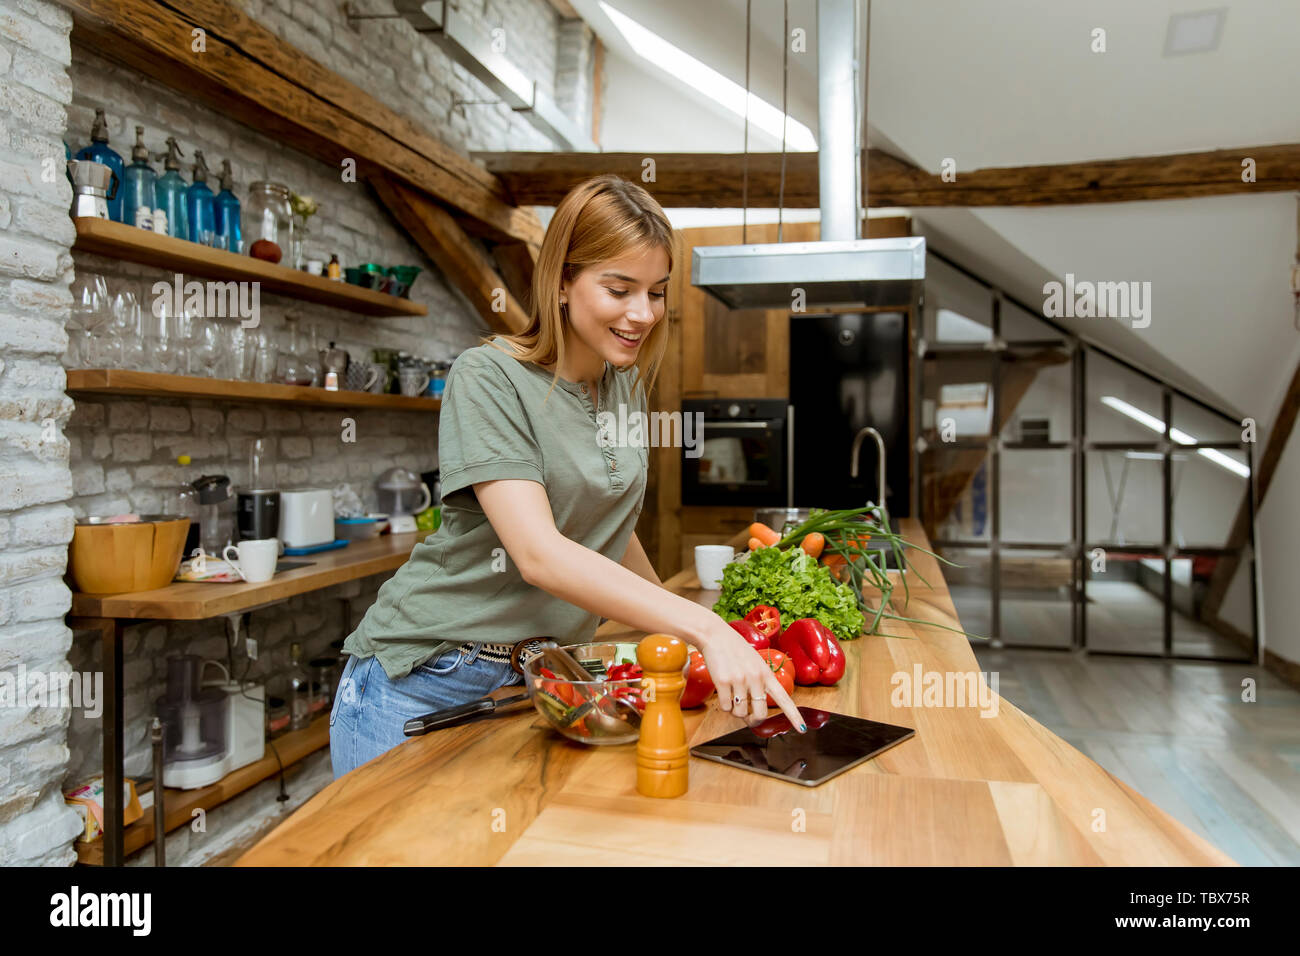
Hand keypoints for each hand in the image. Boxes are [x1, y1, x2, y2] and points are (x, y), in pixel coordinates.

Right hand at [693, 614, 804, 731]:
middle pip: (760, 714)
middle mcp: (755, 678)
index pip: (784, 699)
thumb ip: (759, 684)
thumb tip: (752, 711)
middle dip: (754, 720)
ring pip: (740, 713)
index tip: (802, 729)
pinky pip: (726, 707)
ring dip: (735, 711)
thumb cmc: (736, 651)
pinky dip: (724, 706)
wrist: (715, 635)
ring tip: (732, 697)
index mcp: (767, 674)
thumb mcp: (755, 663)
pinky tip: (723, 692)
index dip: (793, 716)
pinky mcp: (722, 681)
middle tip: (748, 718)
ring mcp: (739, 680)